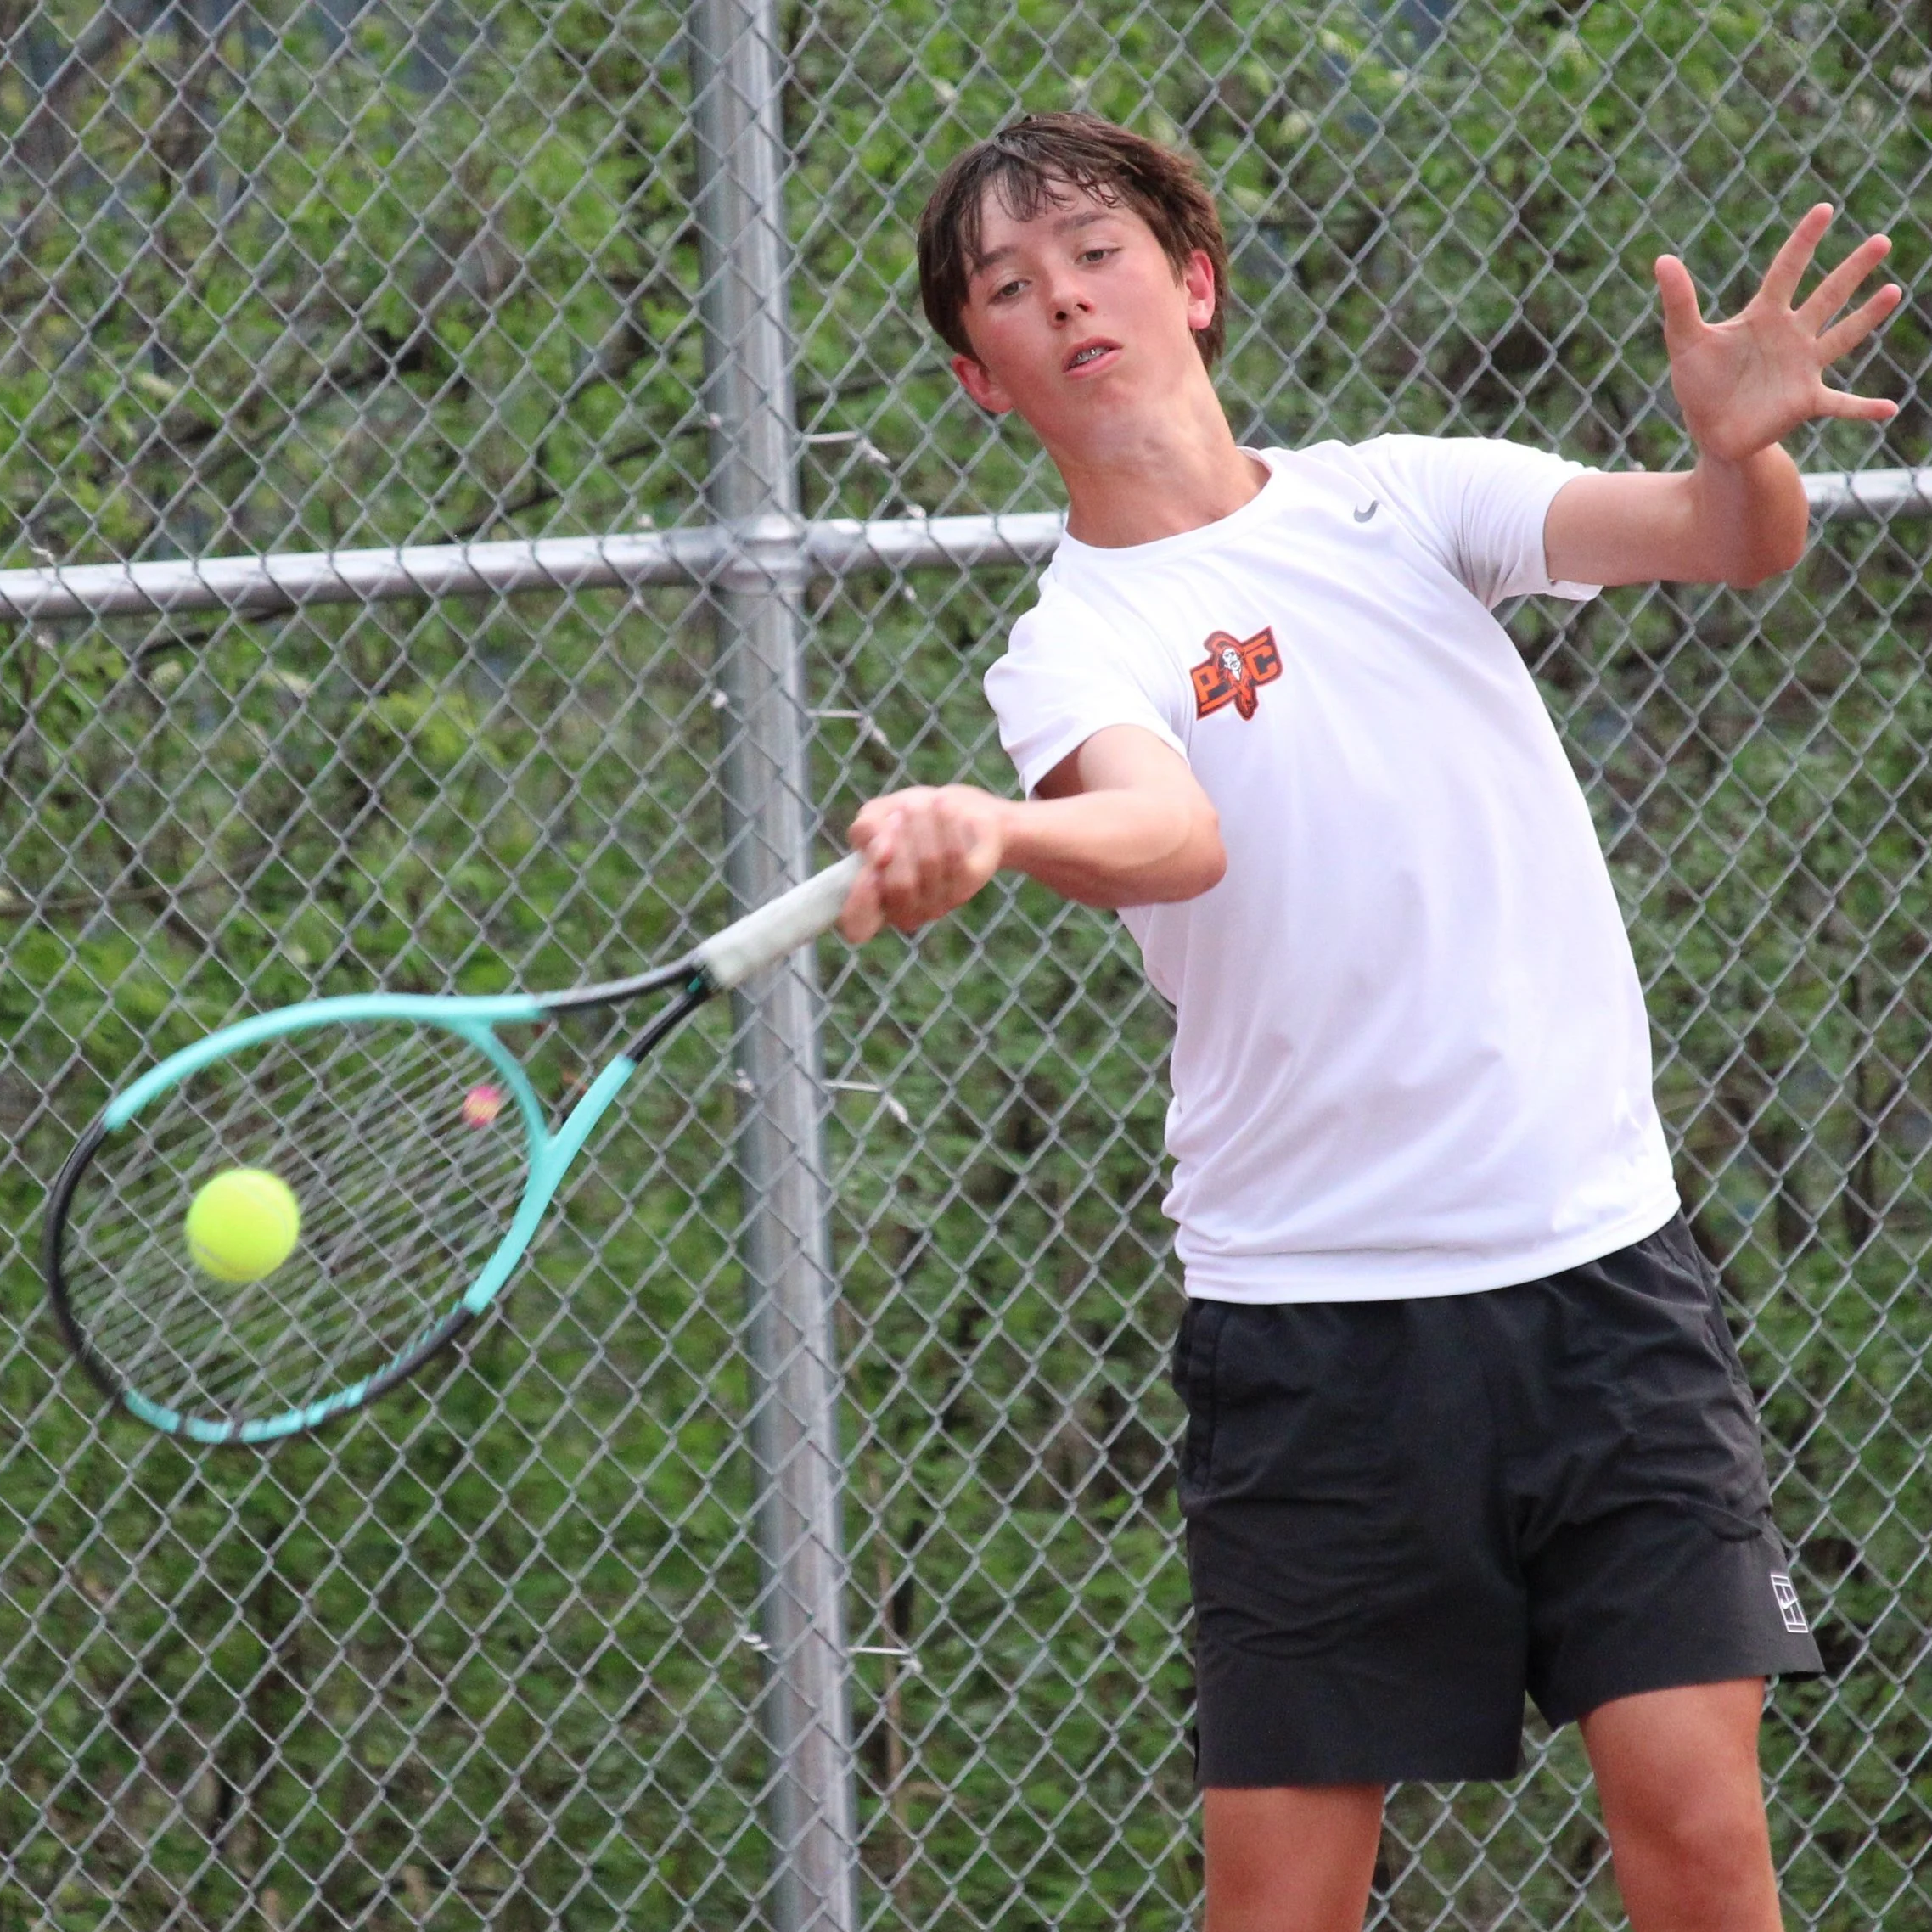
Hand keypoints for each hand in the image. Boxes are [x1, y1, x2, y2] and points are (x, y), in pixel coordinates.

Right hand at [838, 785, 1009, 942]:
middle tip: (897, 815)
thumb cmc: (904, 819)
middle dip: (897, 841)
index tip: (867, 872)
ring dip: (921, 824)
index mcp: (873, 905)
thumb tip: (880, 851)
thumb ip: (865, 832)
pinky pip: (954, 854)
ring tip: (917, 805)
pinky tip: (941, 804)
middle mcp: (905, 914)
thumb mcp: (875, 818)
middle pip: (899, 886)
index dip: (860, 904)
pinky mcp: (967, 886)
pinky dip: (945, 823)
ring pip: (928, 863)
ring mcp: (937, 905)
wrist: (955, 812)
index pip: (857, 927)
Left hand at [1656, 204, 1903, 463]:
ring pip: (1842, 337)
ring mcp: (1803, 368)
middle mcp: (1792, 336)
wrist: (1710, 430)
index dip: (1803, 241)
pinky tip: (1889, 408)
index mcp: (1764, 316)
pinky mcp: (1804, 401)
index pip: (1786, 270)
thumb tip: (1661, 259)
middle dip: (1852, 270)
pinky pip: (1840, 404)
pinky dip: (1863, 408)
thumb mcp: (1684, 341)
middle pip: (1827, 296)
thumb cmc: (1700, 382)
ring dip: (1867, 317)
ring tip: (1893, 291)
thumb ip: (1679, 302)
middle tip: (1881, 241)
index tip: (1824, 209)